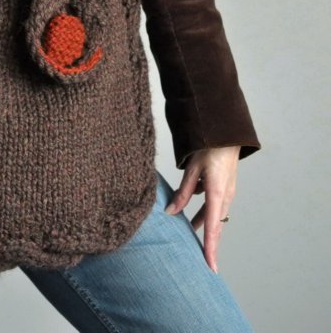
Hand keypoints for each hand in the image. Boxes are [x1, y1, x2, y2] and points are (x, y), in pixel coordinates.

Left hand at [164, 146, 239, 273]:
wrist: (225, 133)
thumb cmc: (208, 147)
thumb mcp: (192, 169)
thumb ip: (182, 192)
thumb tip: (171, 212)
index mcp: (217, 193)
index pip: (212, 226)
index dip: (210, 248)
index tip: (210, 266)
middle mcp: (225, 196)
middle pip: (215, 226)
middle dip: (209, 244)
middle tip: (202, 262)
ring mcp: (227, 192)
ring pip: (214, 216)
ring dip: (202, 225)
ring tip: (188, 234)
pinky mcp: (225, 188)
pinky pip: (214, 205)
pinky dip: (204, 211)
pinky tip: (190, 205)